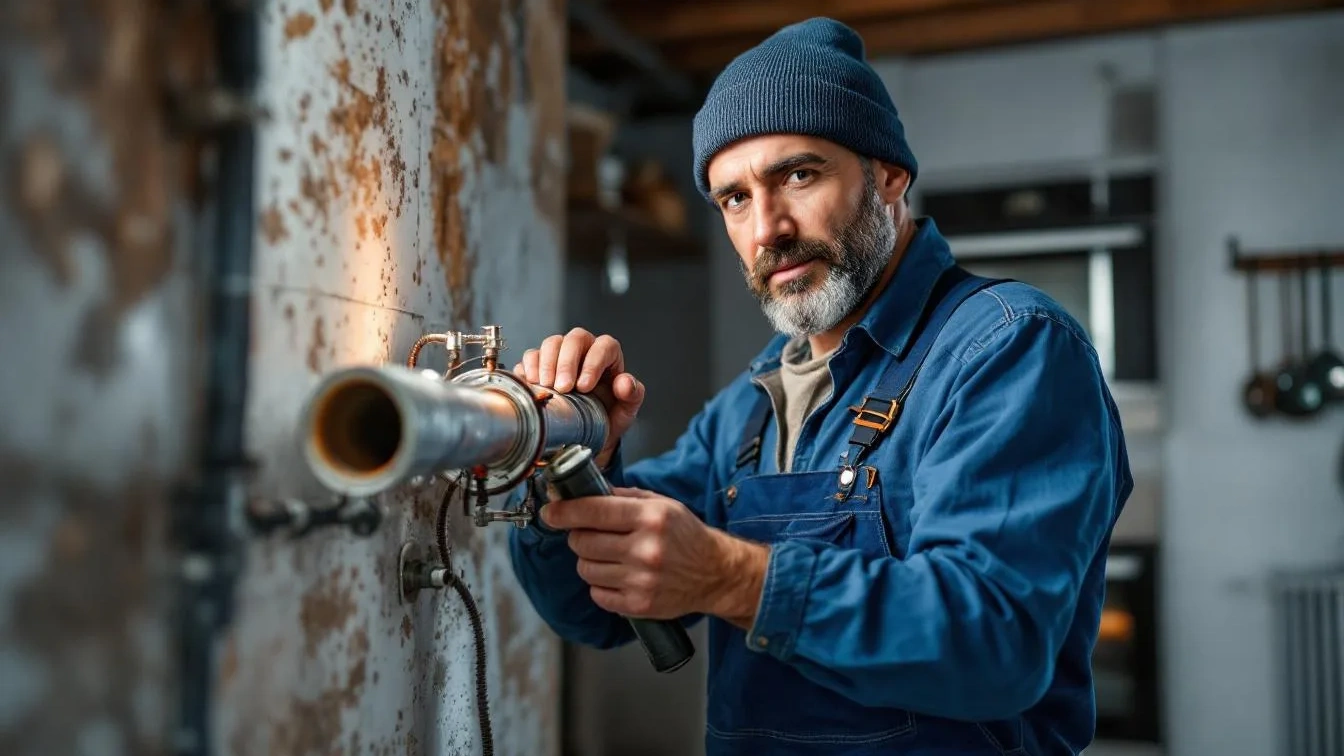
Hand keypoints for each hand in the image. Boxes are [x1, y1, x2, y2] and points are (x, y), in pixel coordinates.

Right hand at [513, 328, 642, 467]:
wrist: (585, 435)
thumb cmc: (607, 418)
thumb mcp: (626, 412)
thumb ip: (632, 395)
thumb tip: (624, 382)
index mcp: (608, 356)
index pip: (604, 346)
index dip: (593, 363)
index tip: (585, 387)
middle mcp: (584, 350)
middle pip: (575, 339)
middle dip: (567, 362)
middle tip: (564, 388)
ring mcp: (560, 355)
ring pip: (552, 343)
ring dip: (547, 363)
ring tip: (548, 387)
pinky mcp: (540, 365)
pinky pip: (531, 356)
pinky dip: (529, 367)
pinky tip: (533, 383)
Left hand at [540, 487, 769, 626]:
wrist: (714, 573)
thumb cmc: (686, 536)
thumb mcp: (661, 504)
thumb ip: (623, 497)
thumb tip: (582, 493)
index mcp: (650, 518)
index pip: (593, 511)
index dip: (564, 511)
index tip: (550, 512)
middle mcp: (645, 549)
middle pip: (583, 541)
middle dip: (580, 536)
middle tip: (592, 535)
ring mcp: (641, 580)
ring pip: (585, 568)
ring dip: (589, 561)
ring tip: (609, 557)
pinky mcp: (638, 605)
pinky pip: (596, 594)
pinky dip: (600, 585)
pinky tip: (618, 576)